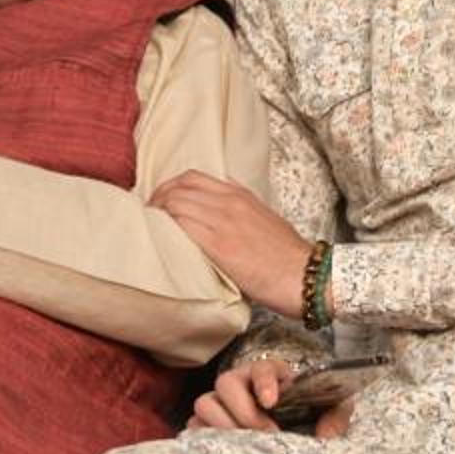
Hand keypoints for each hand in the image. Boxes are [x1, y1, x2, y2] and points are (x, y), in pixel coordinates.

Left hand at [151, 170, 315, 314]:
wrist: (305, 275)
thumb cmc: (287, 257)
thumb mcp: (264, 221)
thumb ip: (240, 213)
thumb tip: (216, 219)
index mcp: (241, 195)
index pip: (194, 178)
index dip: (170, 187)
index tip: (161, 202)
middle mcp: (230, 202)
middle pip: (180, 186)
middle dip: (158, 197)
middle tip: (149, 214)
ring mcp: (224, 221)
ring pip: (176, 202)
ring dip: (157, 212)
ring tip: (150, 226)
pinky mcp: (219, 244)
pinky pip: (182, 224)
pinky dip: (165, 226)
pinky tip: (159, 237)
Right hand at [192, 358, 358, 438]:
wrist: (292, 443)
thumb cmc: (308, 420)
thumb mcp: (330, 412)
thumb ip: (336, 416)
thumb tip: (327, 433)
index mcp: (269, 376)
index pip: (261, 368)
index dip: (263, 381)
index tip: (272, 402)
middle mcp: (240, 385)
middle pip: (225, 382)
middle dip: (244, 410)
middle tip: (265, 434)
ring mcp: (219, 404)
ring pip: (204, 403)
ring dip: (223, 425)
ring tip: (245, 445)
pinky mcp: (205, 425)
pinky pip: (193, 427)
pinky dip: (205, 437)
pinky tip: (225, 450)